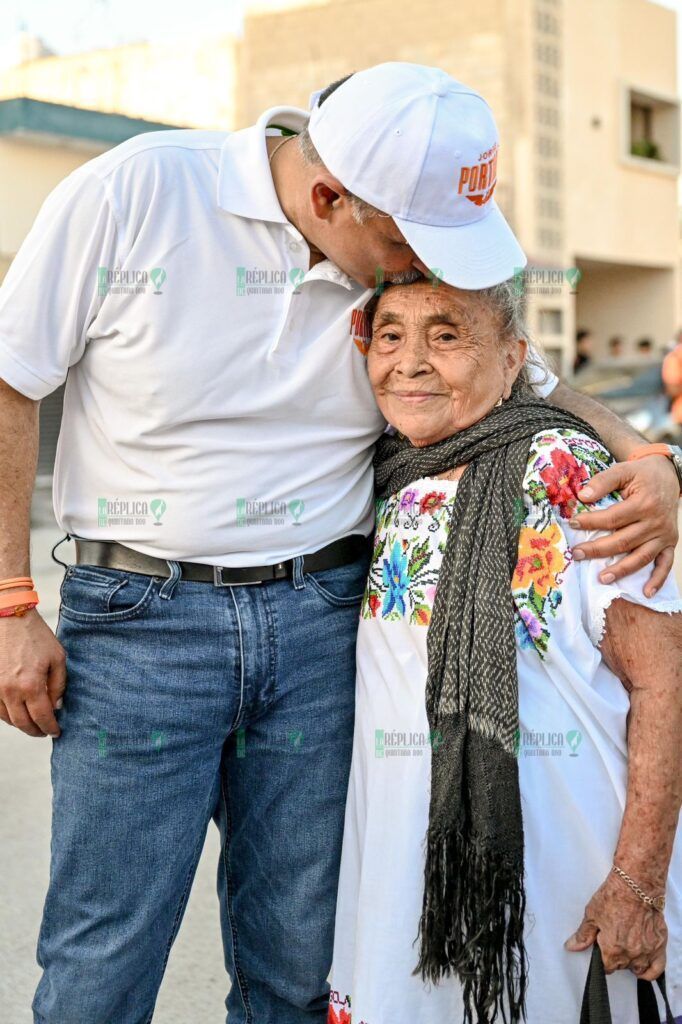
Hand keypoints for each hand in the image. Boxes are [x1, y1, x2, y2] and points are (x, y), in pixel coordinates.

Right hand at [0, 610, 65, 736]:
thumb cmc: (35, 636)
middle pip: (22, 723)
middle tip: (45, 731)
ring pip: (7, 719)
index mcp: (31, 685)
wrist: (8, 617)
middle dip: (36, 731)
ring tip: (33, 723)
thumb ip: (59, 685)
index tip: (56, 731)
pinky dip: (8, 715)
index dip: (50, 728)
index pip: (42, 717)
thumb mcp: (58, 658)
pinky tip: (17, 712)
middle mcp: (10, 691)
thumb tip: (57, 706)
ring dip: (21, 724)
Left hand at [564, 871, 666, 981]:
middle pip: (622, 966)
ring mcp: (647, 951)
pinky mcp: (659, 945)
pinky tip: (644, 967)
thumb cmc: (615, 896)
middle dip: (616, 957)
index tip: (603, 949)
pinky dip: (651, 971)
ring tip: (627, 948)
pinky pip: (657, 968)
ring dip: (631, 962)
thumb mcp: (592, 914)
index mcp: (612, 950)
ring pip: (638, 967)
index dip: (603, 958)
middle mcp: (631, 954)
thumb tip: (572, 946)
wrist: (636, 884)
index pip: (606, 967)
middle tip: (614, 941)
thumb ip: (583, 934)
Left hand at [569, 455, 679, 595]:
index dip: (591, 522)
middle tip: (577, 554)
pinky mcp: (670, 543)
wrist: (669, 476)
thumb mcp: (624, 470)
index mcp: (644, 503)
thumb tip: (583, 496)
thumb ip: (603, 481)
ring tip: (602, 578)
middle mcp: (656, 522)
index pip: (613, 518)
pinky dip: (658, 580)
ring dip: (622, 570)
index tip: (573, 524)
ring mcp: (664, 535)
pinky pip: (665, 564)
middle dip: (598, 549)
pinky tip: (646, 592)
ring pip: (641, 557)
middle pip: (623, 541)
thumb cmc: (643, 474)